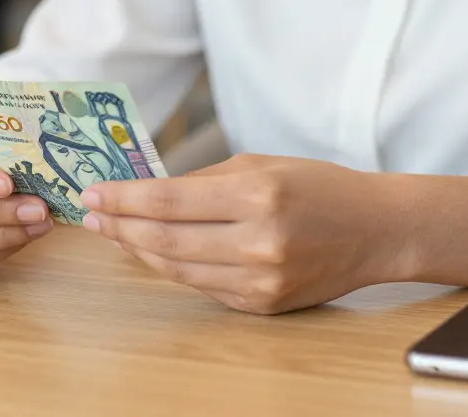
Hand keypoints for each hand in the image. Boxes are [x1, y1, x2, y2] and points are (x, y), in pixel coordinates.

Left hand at [80, 155, 412, 314]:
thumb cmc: (317, 187)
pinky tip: (150, 252)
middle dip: (119, 226)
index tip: (92, 194)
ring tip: (112, 232)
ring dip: (136, 250)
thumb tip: (143, 192)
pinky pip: (202, 286)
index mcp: (258, 195)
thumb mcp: (260, 164)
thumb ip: (202, 180)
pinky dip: (171, 268)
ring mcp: (262, 279)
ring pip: (177, 269)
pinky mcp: (263, 303)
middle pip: (165, 240)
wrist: (376, 231)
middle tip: (91, 215)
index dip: (123, 199)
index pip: (169, 201)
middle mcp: (259, 242)